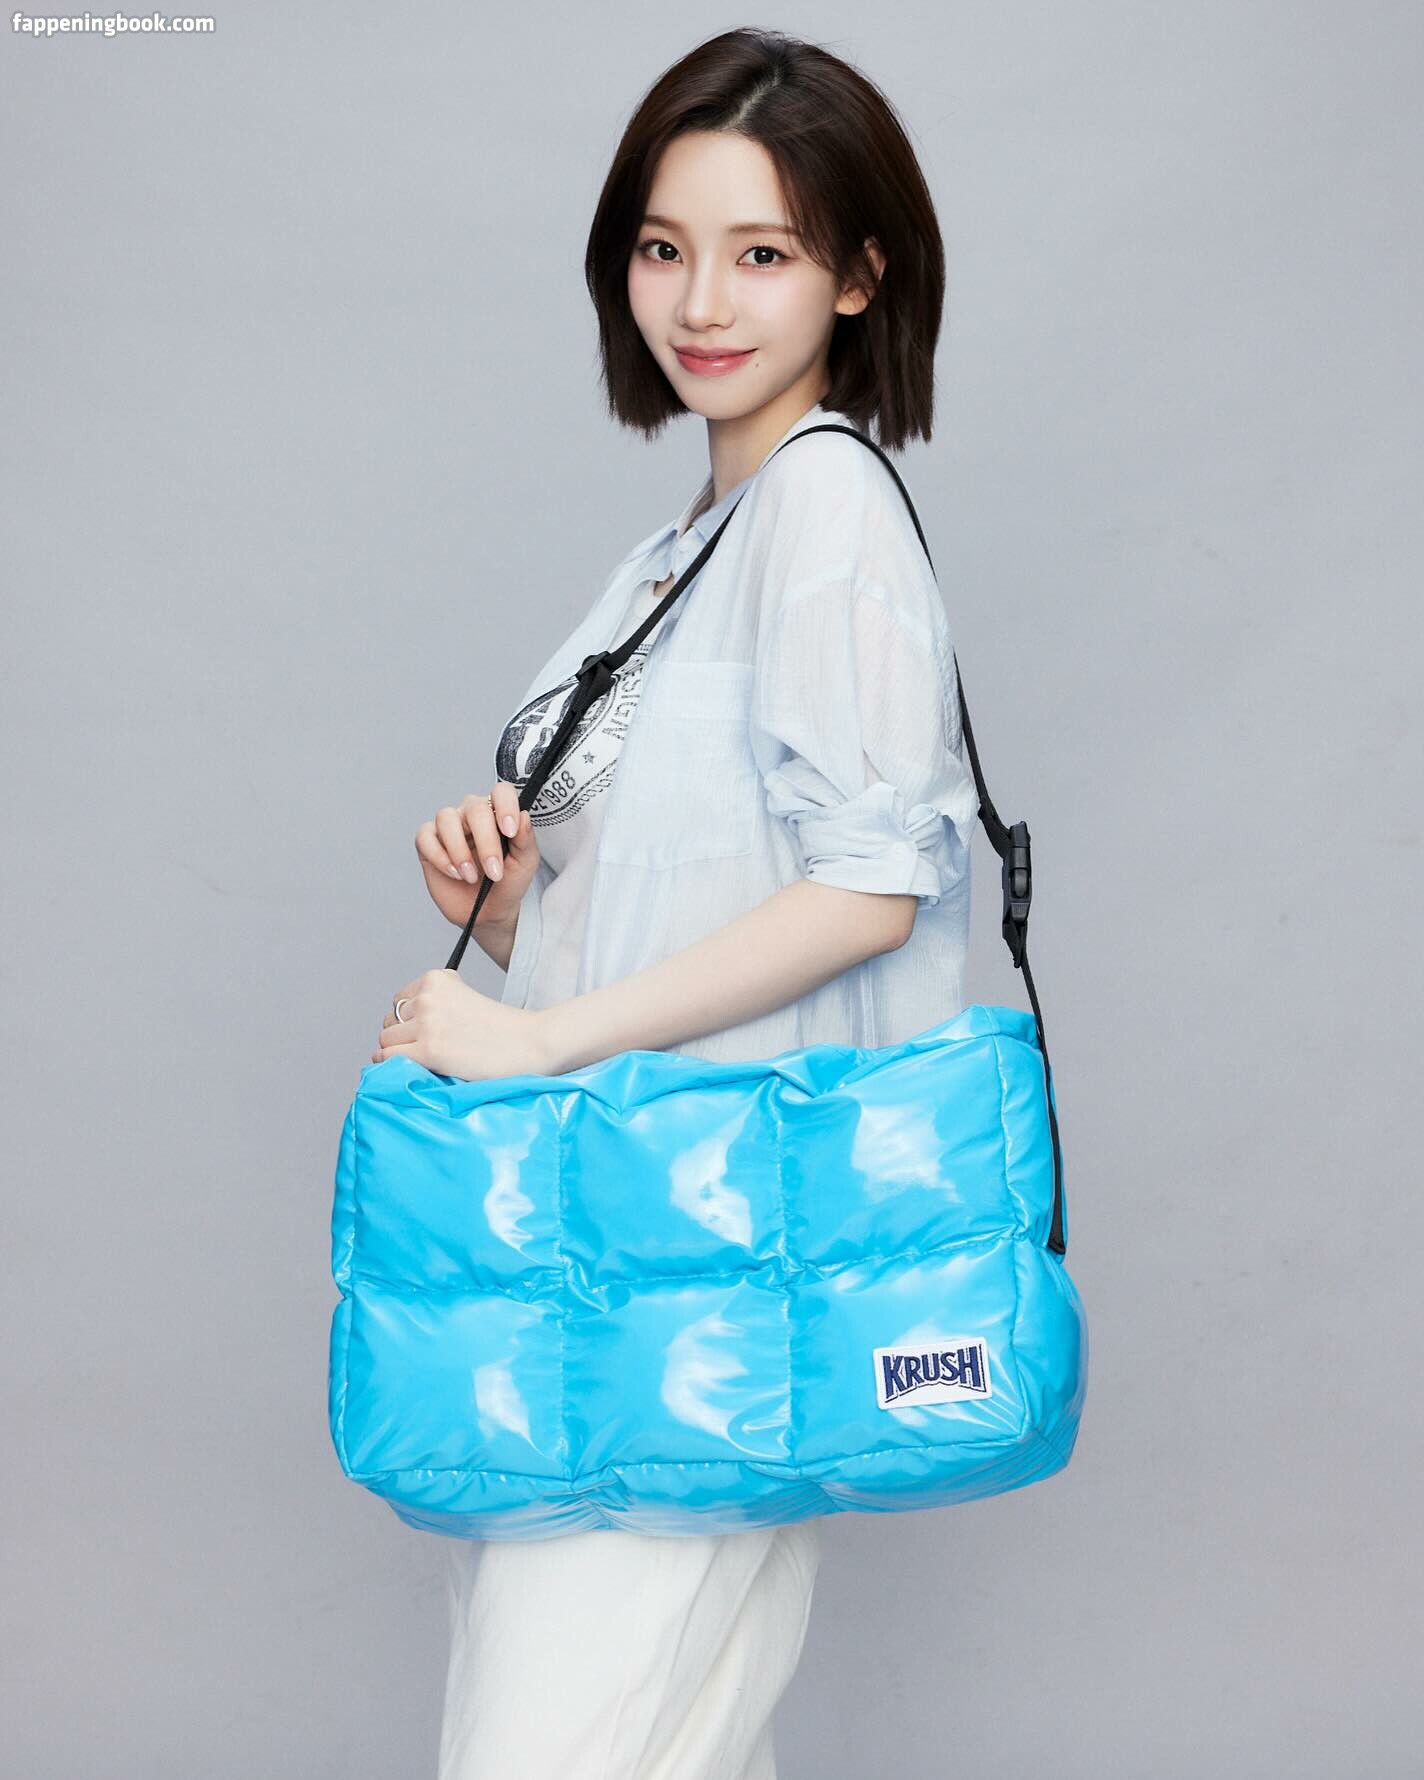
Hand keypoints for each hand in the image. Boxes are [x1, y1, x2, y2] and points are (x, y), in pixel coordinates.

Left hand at [373, 968, 553, 1080]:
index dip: (410, 1021)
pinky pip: (389, 1058)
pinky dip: (392, 1066)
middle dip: (404, 1037)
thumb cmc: (502, 1028)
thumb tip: (398, 1024)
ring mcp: (427, 1023)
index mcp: (436, 979)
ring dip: (400, 1052)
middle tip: (430, 1049)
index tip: (429, 1032)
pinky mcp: (429, 1050)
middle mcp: (428, 997)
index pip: (399, 1002)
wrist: (530, 1043)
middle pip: (390, 1021)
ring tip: (427, 1059)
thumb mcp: (464, 998)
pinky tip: (411, 1068)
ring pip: (386, 1040)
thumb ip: (435, 1002)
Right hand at [416, 784, 540, 931]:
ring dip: (460, 850)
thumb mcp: (525, 864)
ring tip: (471, 876)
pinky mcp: (428, 842)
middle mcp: (472, 814)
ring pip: (447, 818)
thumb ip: (526, 839)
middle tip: (494, 871)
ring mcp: (449, 826)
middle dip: (486, 842)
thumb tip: (523, 815)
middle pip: (475, 808)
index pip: (500, 792)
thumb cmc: (508, 883)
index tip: (510, 831)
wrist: (489, 912)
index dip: (505, 806)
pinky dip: (439, 856)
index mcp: (498, 813)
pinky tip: (454, 873)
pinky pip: (425, 836)